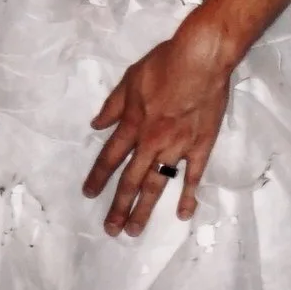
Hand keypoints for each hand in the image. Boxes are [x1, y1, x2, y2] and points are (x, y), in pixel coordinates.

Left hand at [85, 16, 235, 236]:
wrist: (202, 59)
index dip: (98, 178)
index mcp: (133, 125)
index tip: (88, 194)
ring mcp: (177, 147)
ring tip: (135, 230)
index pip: (110, 158)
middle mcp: (151, 142)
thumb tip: (96, 125)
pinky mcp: (201, 146)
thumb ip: (114, 105)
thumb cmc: (165, 64)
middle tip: (111, 229)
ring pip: (157, 184)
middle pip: (131, 180)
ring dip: (145, 209)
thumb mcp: (130, 79)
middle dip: (119, 206)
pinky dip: (188, 195)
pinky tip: (183, 213)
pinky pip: (193, 176)